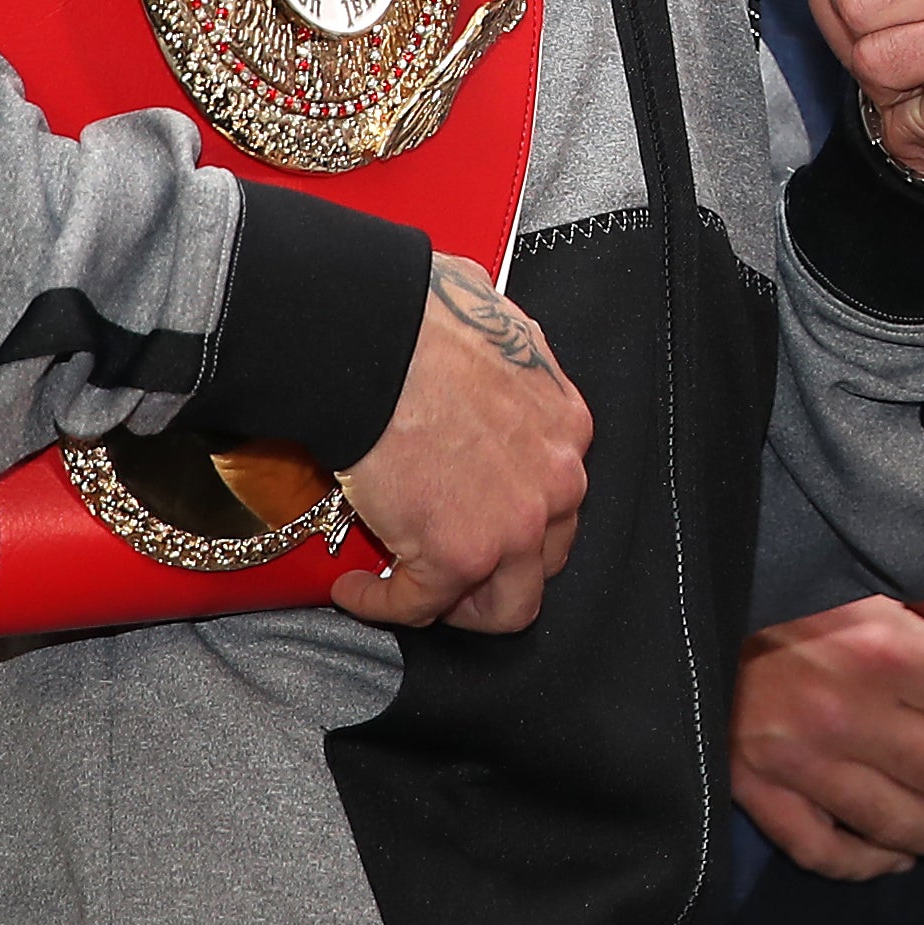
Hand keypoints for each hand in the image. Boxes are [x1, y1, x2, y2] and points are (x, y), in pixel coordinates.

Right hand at [334, 254, 591, 633]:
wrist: (374, 341)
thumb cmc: (420, 320)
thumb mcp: (500, 330)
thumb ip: (508, 366)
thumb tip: (485, 360)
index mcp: (566, 428)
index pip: (557, 499)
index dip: (516, 518)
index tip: (479, 520)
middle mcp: (556, 484)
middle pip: (544, 559)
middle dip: (498, 570)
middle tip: (453, 567)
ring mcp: (513, 526)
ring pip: (506, 605)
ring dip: (458, 605)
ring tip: (414, 592)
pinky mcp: (457, 556)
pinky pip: (420, 605)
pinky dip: (383, 604)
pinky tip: (357, 590)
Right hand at [728, 581, 923, 877]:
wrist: (676, 583)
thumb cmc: (791, 570)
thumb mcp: (880, 555)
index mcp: (883, 648)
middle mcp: (846, 713)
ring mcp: (798, 760)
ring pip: (906, 824)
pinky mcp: (754, 788)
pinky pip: (826, 851)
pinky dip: (872, 863)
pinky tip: (902, 853)